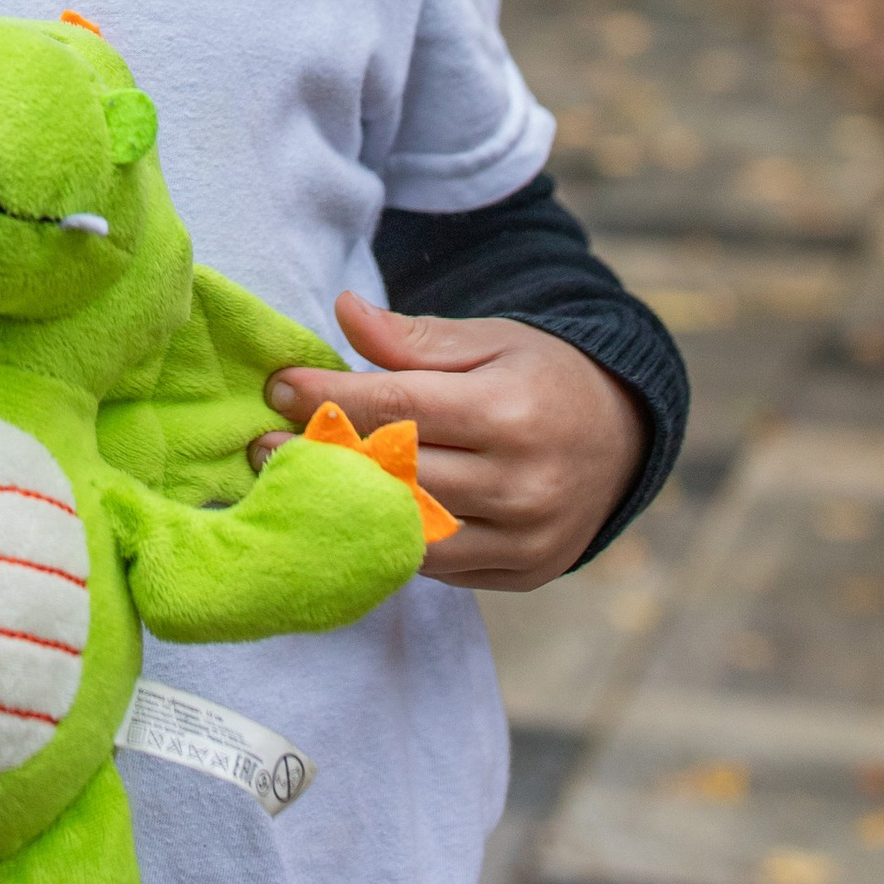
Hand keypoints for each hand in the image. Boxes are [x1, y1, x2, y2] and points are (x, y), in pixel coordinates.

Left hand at [252, 291, 647, 591]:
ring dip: (347, 508)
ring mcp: (526, 536)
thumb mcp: (487, 339)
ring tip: (290, 484)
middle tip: (260, 445)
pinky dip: (393, 542)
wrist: (624, 435)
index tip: (277, 386)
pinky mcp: (524, 572)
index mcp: (509, 410)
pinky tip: (352, 517)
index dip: (330, 397)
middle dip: (321, 456)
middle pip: (397, 473)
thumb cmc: (541, 375)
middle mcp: (521, 480)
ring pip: (412, 529)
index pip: (399, 406)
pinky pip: (441, 567)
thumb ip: (413, 337)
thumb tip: (345, 310)